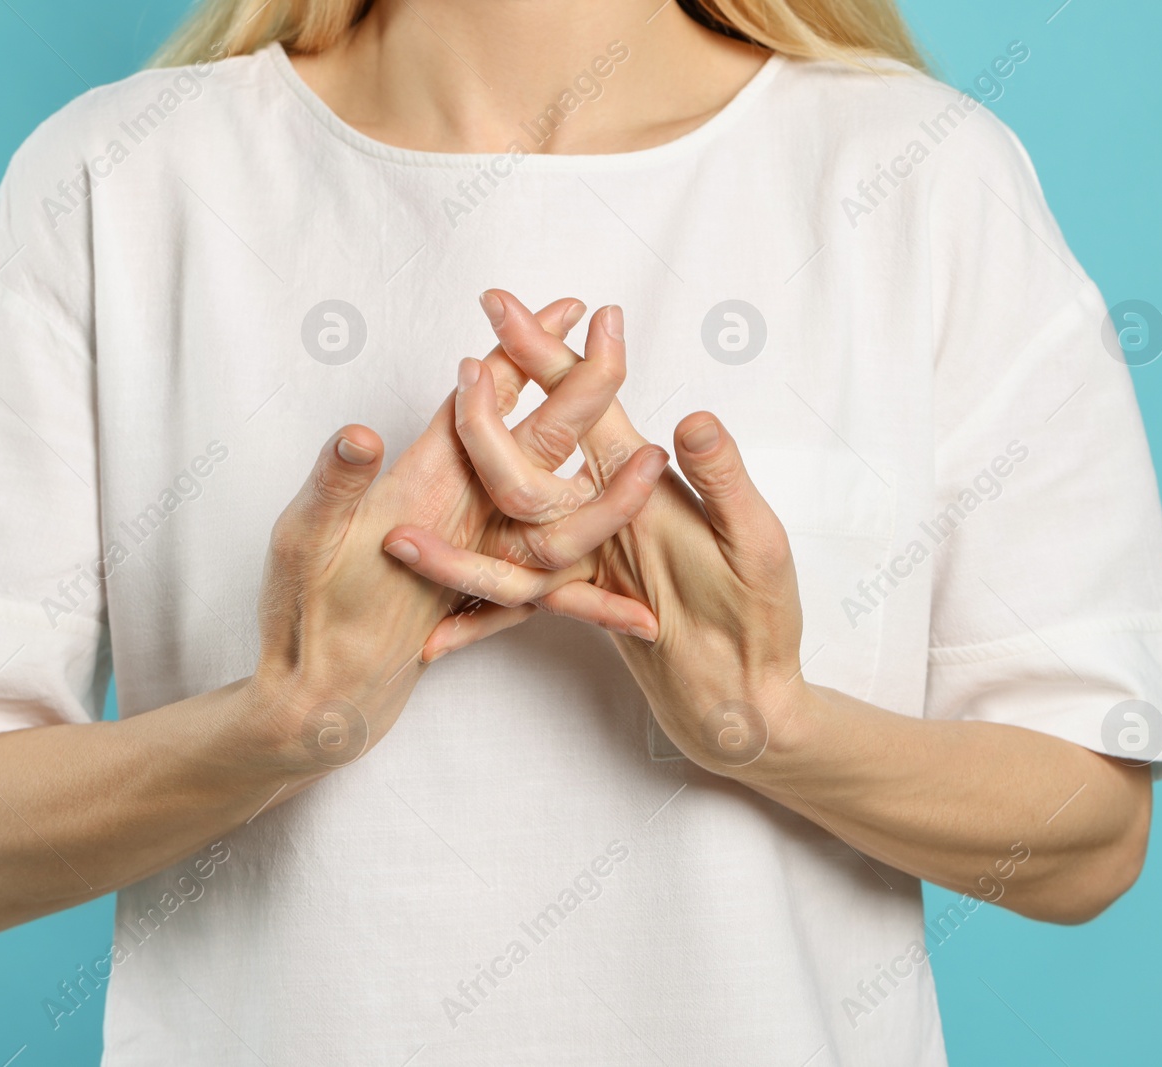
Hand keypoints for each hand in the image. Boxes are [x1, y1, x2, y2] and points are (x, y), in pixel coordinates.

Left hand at [251, 299, 668, 773]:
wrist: (309, 701)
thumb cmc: (299, 616)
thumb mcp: (308, 539)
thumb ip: (337, 484)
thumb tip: (360, 434)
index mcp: (419, 478)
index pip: (482, 397)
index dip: (524, 349)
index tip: (571, 307)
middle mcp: (453, 506)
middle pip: (533, 439)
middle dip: (577, 391)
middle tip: (620, 345)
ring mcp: (472, 549)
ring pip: (555, 514)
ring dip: (603, 496)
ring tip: (657, 468)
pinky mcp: (479, 597)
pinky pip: (549, 593)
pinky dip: (591, 601)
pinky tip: (636, 621)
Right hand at [384, 291, 805, 775]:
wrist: (751, 700)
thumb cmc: (765, 618)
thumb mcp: (752, 542)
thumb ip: (719, 481)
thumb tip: (694, 419)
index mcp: (643, 480)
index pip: (580, 401)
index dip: (540, 351)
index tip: (499, 305)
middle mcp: (606, 506)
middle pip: (529, 448)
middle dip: (488, 406)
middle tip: (452, 367)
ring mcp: (589, 550)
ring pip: (503, 526)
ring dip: (452, 528)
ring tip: (396, 535)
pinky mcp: (582, 594)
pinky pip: (513, 595)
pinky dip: (474, 614)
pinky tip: (433, 636)